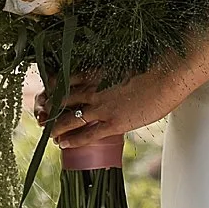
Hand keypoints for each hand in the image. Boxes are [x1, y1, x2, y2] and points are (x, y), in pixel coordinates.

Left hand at [48, 65, 180, 147]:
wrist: (167, 76)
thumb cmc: (152, 67)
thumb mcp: (126, 62)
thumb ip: (113, 70)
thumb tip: (112, 73)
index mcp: (96, 72)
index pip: (65, 80)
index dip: (53, 88)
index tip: (47, 92)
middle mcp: (93, 89)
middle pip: (62, 99)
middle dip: (49, 108)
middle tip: (41, 115)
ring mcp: (101, 107)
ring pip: (68, 119)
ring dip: (55, 127)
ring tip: (49, 133)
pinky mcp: (113, 123)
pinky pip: (86, 135)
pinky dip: (72, 140)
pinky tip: (62, 145)